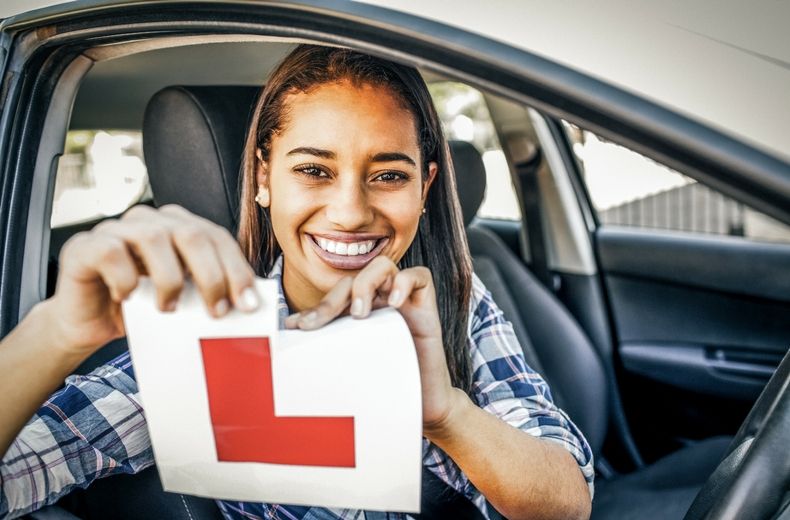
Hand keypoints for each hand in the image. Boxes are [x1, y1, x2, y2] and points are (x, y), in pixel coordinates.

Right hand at [45, 205, 258, 358]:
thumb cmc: (140, 309)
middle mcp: (150, 220)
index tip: (248, 305)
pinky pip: (110, 252)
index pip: (217, 237)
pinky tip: (128, 297)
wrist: (88, 324)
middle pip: (192, 234)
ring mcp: (116, 229)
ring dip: (169, 279)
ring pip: (154, 238)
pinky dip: (125, 278)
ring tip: (169, 308)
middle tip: (217, 312)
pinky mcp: (85, 246)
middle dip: (212, 275)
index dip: (237, 269)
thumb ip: (210, 293)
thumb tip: (251, 306)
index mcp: (179, 226)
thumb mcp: (183, 300)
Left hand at [284, 256, 462, 433]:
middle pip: (353, 280)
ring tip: (360, 314)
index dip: (316, 308)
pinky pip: (419, 276)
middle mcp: (380, 302)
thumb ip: (329, 355)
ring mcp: (403, 301)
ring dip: (365, 284)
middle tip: (319, 324)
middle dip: (332, 300)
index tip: (298, 328)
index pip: (335, 296)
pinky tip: (394, 304)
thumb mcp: (351, 368)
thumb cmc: (386, 388)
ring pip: (382, 267)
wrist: (424, 406)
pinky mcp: (427, 306)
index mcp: (359, 313)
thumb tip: (292, 345)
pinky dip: (404, 283)